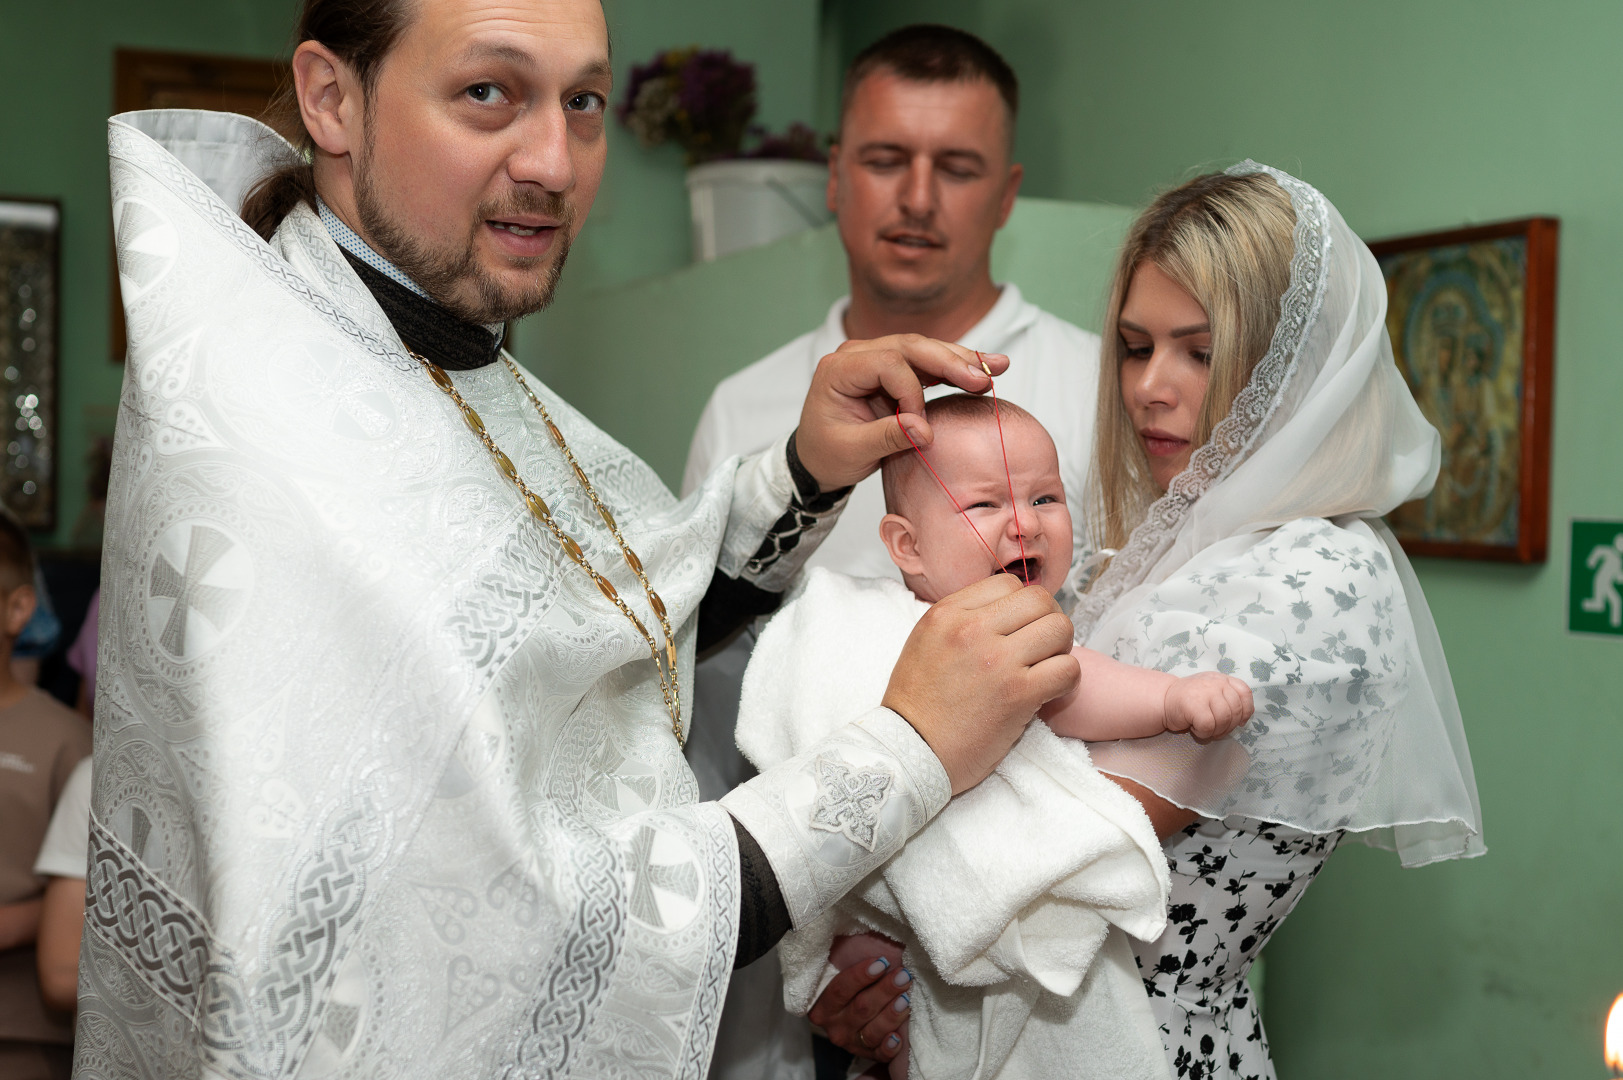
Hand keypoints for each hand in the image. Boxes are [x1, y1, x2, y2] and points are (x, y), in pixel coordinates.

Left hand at [795, 334, 1008, 491]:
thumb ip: (887, 437)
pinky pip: (928, 364)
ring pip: (924, 350)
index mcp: (839, 368)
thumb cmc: (826, 454)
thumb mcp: (852, 451)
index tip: (918, 424)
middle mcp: (858, 354)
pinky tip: (983, 371)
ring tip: (997, 367)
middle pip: (911, 346)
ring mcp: (877, 358)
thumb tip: (925, 430)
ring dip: (961, 360)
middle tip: (984, 378)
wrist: (816, 459)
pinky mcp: (894, 370)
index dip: (910, 391)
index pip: (887, 363)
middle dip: (950, 361)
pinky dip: (955, 369)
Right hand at [810, 933, 911, 1063]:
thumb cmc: (859, 981)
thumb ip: (847, 950)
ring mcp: (851, 1042)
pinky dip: (890, 1046)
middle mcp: (834, 1025)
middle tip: (903, 976)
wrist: (861, 1009)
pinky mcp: (868, 1054)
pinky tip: (899, 1036)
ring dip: (891, 1015)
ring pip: (872, 1030)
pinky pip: (879, 1054)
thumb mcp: (845, 964)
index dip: (861, 976)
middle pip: (860, 1008)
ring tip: (907, 999)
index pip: (840, 989)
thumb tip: (852, 918)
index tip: (882, 962)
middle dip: (884, 991)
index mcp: (822, 1003)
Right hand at [883, 574, 1077, 793]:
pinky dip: (1067, 679)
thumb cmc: (918, 704)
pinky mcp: (1018, 694)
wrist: (911, 752)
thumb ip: (961, 619)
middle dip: (1047, 620)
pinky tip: (1049, 691)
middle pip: (1040, 599)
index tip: (1019, 628)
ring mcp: (997, 661)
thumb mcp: (925, 642)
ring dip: (1060, 648)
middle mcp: (972, 630)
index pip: (1008, 583)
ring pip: (1059, 629)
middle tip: (1040, 646)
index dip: (1022, 605)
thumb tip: (1006, 608)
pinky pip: (1068, 669)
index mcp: (947, 614)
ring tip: (1045, 667)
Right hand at [1163, 672, 1253, 740]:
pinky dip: (1203, 733)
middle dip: (1228, 727)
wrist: (1162, 700)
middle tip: (1215, 730)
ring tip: (1204, 729)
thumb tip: (1243, 720)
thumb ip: (1228, 699)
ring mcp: (1205, 692)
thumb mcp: (1212, 693)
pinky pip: (1209, 726)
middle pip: (1236, 711)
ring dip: (1216, 731)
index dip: (1246, 710)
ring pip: (1224, 720)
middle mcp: (1216, 683)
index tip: (1239, 722)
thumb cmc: (1189, 701)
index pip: (1245, 692)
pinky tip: (1194, 728)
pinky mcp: (1194, 704)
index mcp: (1222, 679)